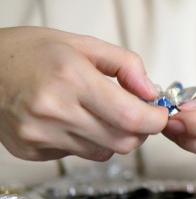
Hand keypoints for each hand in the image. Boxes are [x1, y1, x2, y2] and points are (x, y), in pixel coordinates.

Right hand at [0, 27, 168, 160]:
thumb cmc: (31, 51)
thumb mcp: (84, 43)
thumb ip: (126, 65)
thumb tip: (151, 92)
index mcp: (71, 78)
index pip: (131, 117)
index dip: (155, 120)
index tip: (160, 114)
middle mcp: (53, 111)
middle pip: (123, 142)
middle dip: (140, 131)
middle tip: (137, 114)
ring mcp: (39, 135)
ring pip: (103, 153)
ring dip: (114, 137)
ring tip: (100, 113)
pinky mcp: (31, 151)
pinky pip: (78, 155)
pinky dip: (87, 141)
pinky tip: (73, 120)